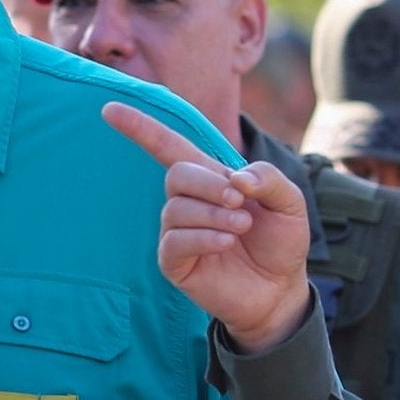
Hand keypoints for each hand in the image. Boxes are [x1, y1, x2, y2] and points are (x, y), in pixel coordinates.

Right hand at [103, 102, 311, 352]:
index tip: (109, 110)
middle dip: (208, 184)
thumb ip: (270, 179)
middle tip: (239, 202)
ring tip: (241, 227)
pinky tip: (226, 244)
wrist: (281, 289)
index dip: (140, 128)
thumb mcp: (289, 203)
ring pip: (175, 209)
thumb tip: (236, 178)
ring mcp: (178, 232)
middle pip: (176, 174)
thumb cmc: (281, 242)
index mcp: (210, 179)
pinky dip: (203, 238)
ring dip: (213, 214)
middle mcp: (189, 202)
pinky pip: (174, 241)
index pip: (167, 147)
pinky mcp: (175, 262)